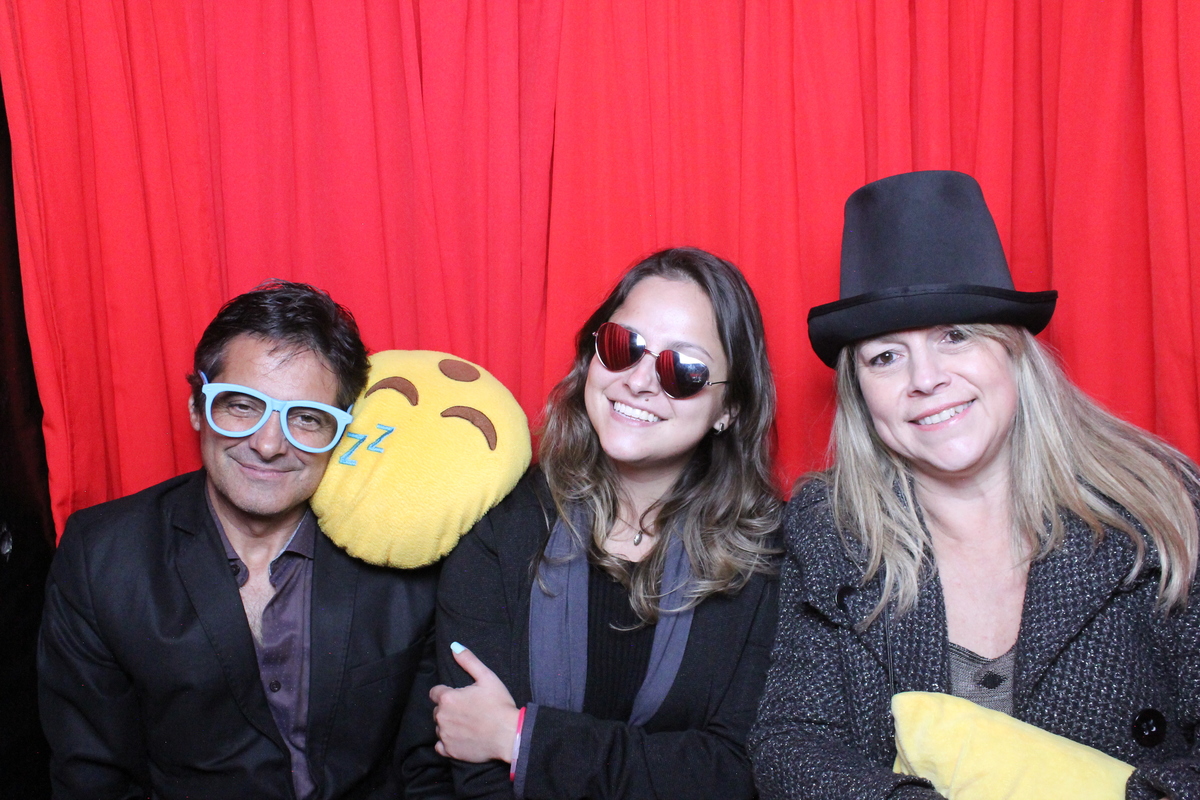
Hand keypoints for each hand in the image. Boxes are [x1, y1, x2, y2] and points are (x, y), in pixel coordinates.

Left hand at [429, 642, 520, 762]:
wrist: (509, 735)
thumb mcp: (487, 677)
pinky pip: (440, 746)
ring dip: (449, 725)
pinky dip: (448, 742)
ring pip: (440, 727)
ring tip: (468, 724)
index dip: (447, 693)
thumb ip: (468, 661)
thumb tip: (454, 646)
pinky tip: (461, 738)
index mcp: (448, 698)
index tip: (460, 697)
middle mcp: (442, 717)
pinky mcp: (449, 751)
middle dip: (449, 709)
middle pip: (438, 710)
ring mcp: (445, 735)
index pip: (435, 692)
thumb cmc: (499, 705)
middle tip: (468, 710)